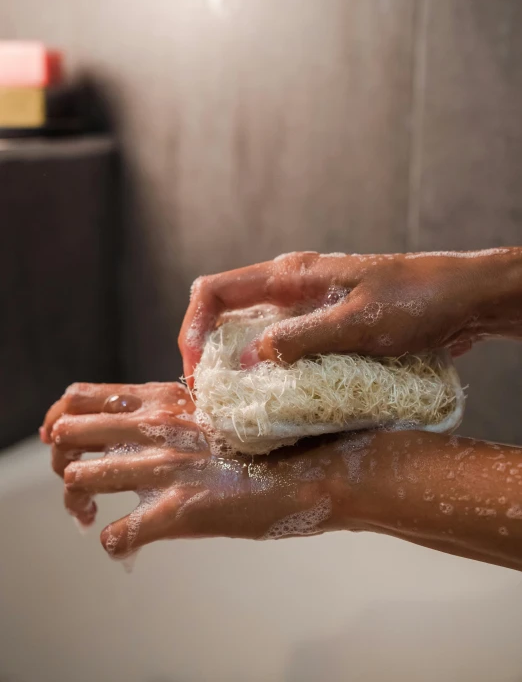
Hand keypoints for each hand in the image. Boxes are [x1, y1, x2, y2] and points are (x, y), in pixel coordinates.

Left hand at [41, 382, 349, 556]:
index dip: (64, 418)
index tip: (61, 436)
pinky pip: (120, 535)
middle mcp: (158, 427)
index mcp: (167, 399)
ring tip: (88, 513)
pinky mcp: (180, 510)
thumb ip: (184, 413)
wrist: (320, 464)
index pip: (86, 397)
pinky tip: (128, 543)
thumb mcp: (223, 409)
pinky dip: (116, 542)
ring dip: (80, 499)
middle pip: (73, 434)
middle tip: (75, 481)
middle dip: (61, 458)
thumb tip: (161, 426)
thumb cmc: (279, 436)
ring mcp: (166, 468)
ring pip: (85, 478)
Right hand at [180, 250, 513, 384]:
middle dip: (210, 352)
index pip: (216, 290)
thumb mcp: (360, 323)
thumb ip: (304, 337)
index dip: (193, 327)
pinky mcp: (324, 326)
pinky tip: (277, 399)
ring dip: (238, 365)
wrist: (462, 298)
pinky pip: (281, 346)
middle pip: (227, 313)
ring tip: (238, 406)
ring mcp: (307, 307)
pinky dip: (269, 371)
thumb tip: (250, 356)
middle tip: (213, 398)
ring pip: (252, 332)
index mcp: (291, 276)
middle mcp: (291, 288)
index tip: (195, 371)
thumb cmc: (418, 301)